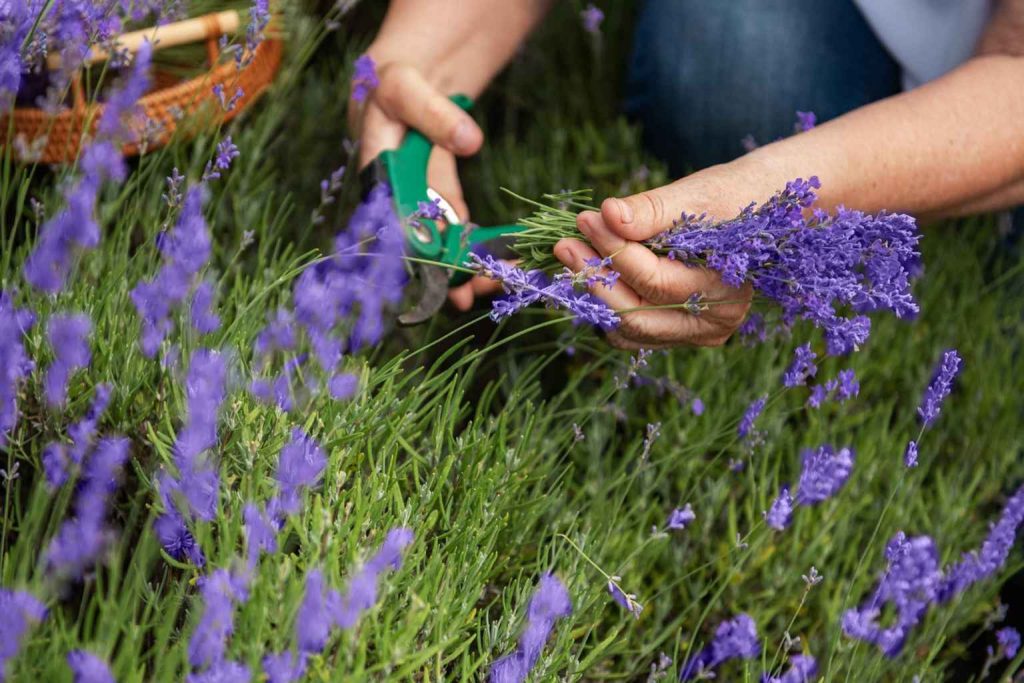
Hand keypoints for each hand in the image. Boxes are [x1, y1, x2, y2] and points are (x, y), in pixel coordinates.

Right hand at [347, 61, 497, 308]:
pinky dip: (471, 241)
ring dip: (460, 264)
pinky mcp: (437, 192)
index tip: (439, 275)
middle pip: (414, 243)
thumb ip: (434, 113)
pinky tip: (492, 261)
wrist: (403, 76)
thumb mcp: (406, 88)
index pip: (390, 224)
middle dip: (441, 272)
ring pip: (437, 239)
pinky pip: (454, 223)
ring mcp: (416, 196)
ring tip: (486, 285)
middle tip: (469, 293)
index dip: (413, 254)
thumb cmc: (394, 80)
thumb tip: (470, 142)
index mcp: (375, 174)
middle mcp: (392, 194)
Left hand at [553, 172, 755, 348]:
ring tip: (572, 255)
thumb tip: (609, 214)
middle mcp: (714, 322)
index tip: (586, 219)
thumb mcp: (696, 195)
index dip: (616, 251)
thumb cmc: (729, 197)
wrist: (753, 213)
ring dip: (596, 294)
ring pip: (631, 329)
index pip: (656, 280)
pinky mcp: (677, 333)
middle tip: (564, 244)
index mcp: (727, 289)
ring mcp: (695, 334)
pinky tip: (591, 274)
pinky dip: (607, 307)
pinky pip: (632, 331)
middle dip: (597, 277)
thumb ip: (652, 209)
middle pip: (639, 313)